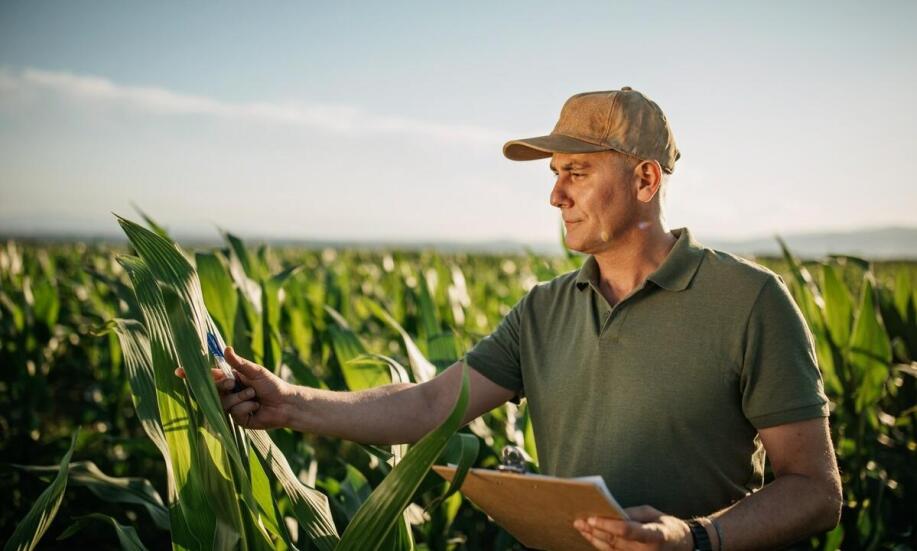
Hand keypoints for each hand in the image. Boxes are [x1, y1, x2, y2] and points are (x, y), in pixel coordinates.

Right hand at [174, 347, 291, 429]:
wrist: (285, 403)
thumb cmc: (272, 384)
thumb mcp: (255, 371)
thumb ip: (239, 363)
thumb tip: (226, 348)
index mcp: (230, 379)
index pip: (208, 377)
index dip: (192, 375)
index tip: (179, 371)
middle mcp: (227, 394)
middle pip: (213, 390)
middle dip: (223, 385)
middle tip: (233, 383)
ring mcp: (231, 408)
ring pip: (224, 402)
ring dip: (241, 397)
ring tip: (253, 395)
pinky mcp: (237, 420)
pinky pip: (234, 413)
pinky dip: (247, 407)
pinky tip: (256, 407)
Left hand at [573, 506, 692, 550]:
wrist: (681, 546)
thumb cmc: (666, 526)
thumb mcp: (652, 513)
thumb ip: (632, 514)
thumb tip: (610, 512)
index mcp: (655, 535)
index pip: (628, 531)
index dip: (608, 525)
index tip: (592, 517)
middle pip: (616, 542)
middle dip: (595, 530)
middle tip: (579, 520)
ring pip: (611, 550)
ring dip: (593, 538)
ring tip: (580, 527)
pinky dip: (600, 545)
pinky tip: (590, 536)